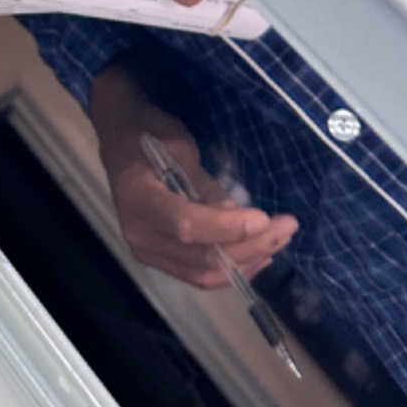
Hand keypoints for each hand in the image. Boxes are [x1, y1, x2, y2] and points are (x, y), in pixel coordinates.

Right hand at [90, 71, 297, 289]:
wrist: (119, 137)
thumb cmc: (148, 131)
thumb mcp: (178, 146)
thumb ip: (204, 184)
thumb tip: (238, 214)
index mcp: (137, 197)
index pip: (186, 224)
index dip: (227, 228)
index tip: (264, 218)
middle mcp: (138, 233)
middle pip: (201, 256)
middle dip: (251, 246)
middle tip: (287, 226)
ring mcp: (146, 250)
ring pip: (204, 274)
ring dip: (247, 261)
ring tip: (279, 240)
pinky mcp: (158, 258)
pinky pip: (198, 275)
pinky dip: (231, 270)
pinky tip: (257, 255)